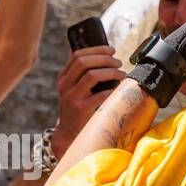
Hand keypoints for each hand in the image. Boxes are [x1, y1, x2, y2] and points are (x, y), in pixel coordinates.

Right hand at [49, 45, 126, 159]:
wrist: (69, 135)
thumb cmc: (77, 111)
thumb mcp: (73, 92)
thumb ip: (82, 78)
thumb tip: (105, 61)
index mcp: (63, 78)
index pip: (77, 56)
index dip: (96, 50)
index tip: (111, 50)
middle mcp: (65, 86)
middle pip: (84, 62)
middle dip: (105, 59)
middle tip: (119, 62)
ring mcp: (72, 98)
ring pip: (92, 75)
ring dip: (111, 72)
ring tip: (122, 74)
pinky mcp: (82, 110)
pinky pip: (101, 95)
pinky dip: (113, 90)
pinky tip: (120, 90)